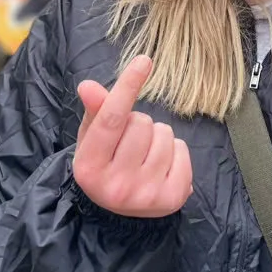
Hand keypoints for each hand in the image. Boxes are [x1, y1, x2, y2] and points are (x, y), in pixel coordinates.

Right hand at [73, 55, 191, 217]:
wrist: (120, 210)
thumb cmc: (105, 163)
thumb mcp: (92, 138)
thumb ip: (95, 110)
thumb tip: (88, 85)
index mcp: (89, 167)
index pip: (111, 119)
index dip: (127, 87)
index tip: (144, 61)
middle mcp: (116, 185)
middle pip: (141, 124)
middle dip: (139, 123)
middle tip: (130, 141)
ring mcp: (146, 195)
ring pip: (165, 134)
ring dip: (158, 136)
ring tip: (146, 153)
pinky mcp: (172, 198)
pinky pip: (183, 150)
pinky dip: (175, 150)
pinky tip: (162, 165)